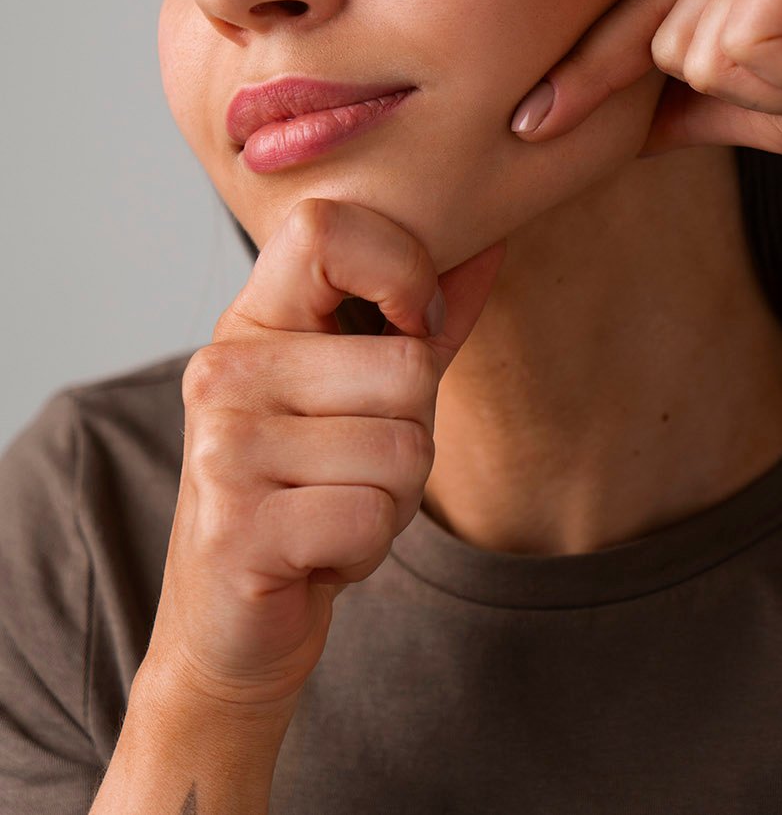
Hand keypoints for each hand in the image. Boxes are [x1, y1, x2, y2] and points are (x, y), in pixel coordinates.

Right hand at [142, 199, 504, 714]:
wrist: (232, 621)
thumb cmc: (310, 487)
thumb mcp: (366, 390)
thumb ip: (422, 317)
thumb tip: (490, 242)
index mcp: (253, 320)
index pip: (326, 228)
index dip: (400, 268)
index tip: (411, 326)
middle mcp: (224, 370)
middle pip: (407, 366)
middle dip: (414, 433)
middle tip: (353, 467)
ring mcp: (223, 447)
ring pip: (404, 449)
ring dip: (394, 499)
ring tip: (334, 507)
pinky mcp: (236, 528)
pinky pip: (373, 517)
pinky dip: (369, 546)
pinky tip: (320, 552)